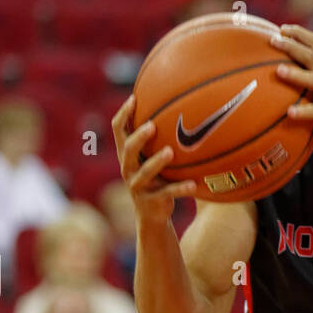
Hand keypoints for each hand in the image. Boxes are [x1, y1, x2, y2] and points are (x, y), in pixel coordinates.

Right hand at [111, 95, 195, 228]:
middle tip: (152, 126)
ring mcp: (138, 186)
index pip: (118, 130)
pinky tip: (194, 184)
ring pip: (145, 172)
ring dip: (157, 162)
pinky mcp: (151, 201)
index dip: (123, 114)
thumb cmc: (156, 178)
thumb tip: (177, 106)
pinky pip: (167, 193)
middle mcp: (127, 168)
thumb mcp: (151, 158)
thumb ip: (158, 139)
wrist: (152, 214)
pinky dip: (180, 189)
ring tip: (170, 152)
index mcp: (126, 155)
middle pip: (128, 149)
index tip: (134, 98)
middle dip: (139, 137)